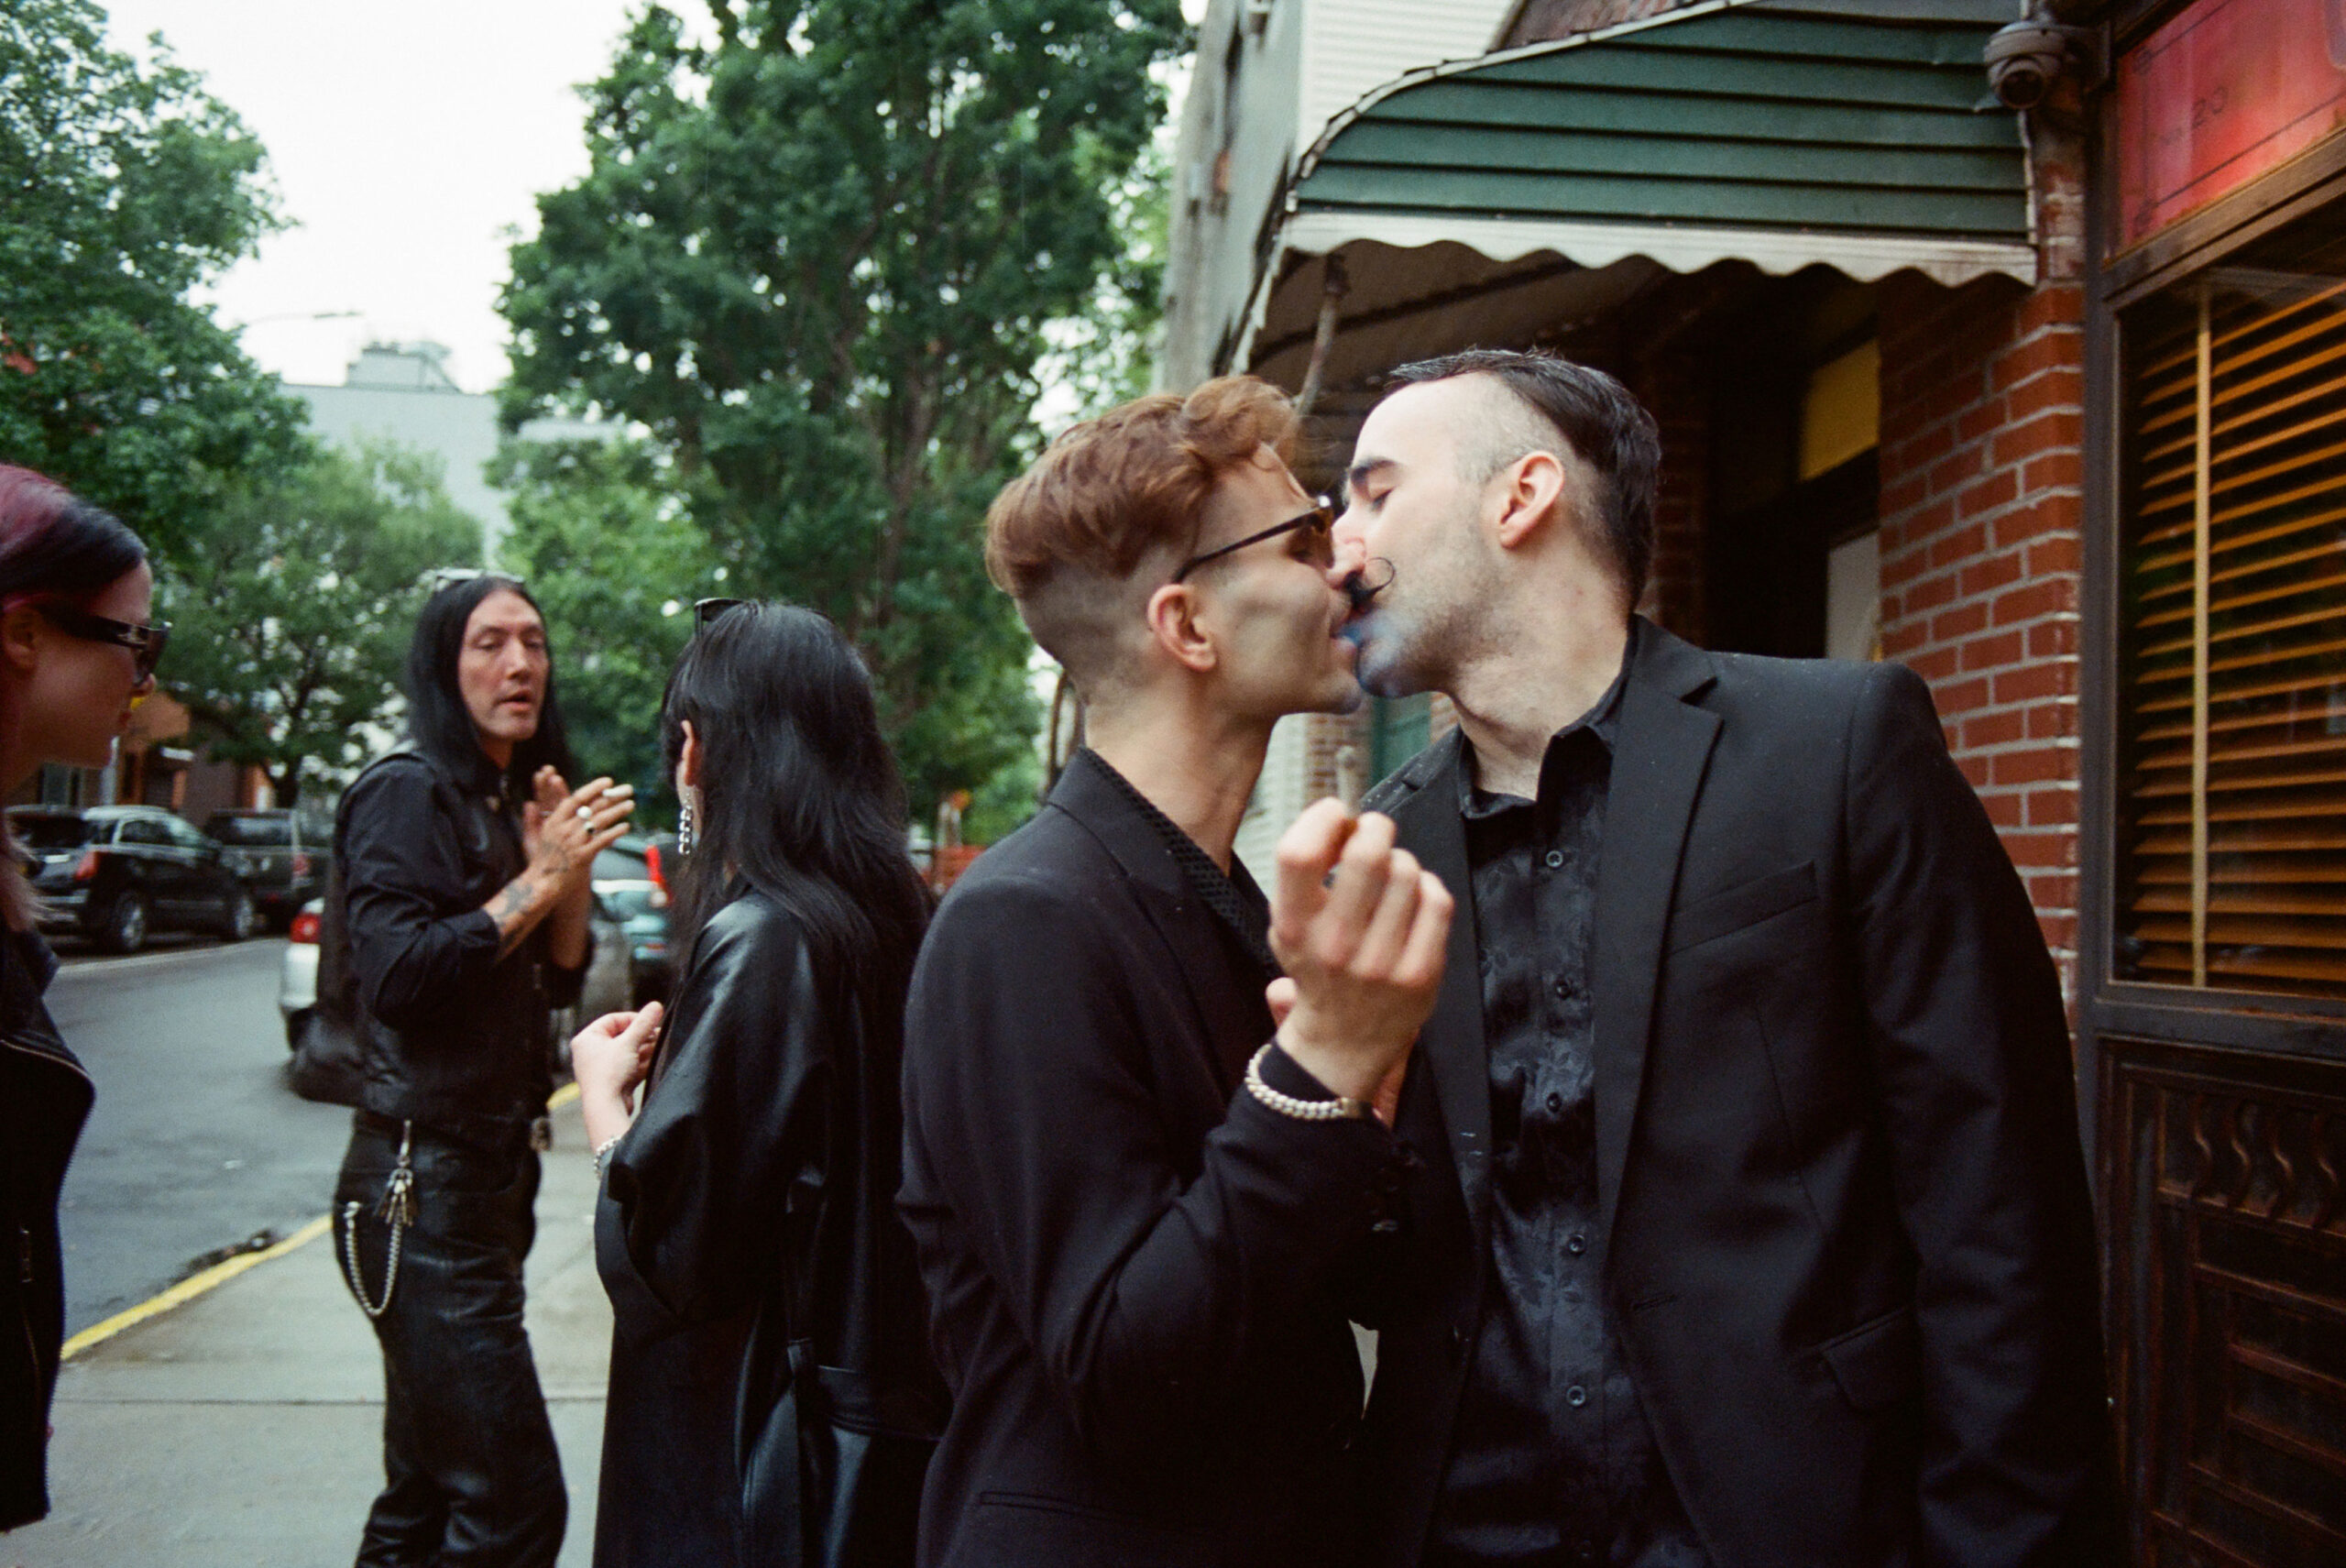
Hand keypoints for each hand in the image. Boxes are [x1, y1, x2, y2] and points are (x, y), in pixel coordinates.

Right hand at [524, 773, 634, 894]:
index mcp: (554, 821)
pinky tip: (626, 826)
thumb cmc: (544, 859)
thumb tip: (535, 802)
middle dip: (612, 796)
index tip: (608, 781)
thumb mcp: (541, 835)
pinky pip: (602, 840)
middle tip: (628, 789)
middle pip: (592, 807)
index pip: (576, 798)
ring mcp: (574, 843)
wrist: (542, 885)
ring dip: (617, 811)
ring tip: (631, 804)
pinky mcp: (583, 856)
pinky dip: (615, 832)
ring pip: (599, 821)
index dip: (593, 788)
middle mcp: (564, 829)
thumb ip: (545, 817)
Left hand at [572, 1001, 661, 1151]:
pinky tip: (656, 1059)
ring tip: (661, 1045)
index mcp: (587, 1039)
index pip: (613, 1020)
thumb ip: (644, 1023)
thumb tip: (655, 1006)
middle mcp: (591, 1052)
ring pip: (628, 1052)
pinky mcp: (613, 1081)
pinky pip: (629, 1066)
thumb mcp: (629, 1043)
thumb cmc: (608, 1074)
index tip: (650, 1021)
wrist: (606, 1107)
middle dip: (642, 1036)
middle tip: (659, 1033)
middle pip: (622, 1036)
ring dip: (645, 1049)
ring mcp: (602, 1068)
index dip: (633, 1019)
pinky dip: (642, 1062)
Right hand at [1268, 799, 1451, 1103]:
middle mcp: (1333, 946)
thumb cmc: (1318, 967)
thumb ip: (1304, 873)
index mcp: (1293, 928)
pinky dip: (1428, 889)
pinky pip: (1436, 900)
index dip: (1323, 818)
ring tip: (1392, 879)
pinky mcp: (1420, 974)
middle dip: (1375, 828)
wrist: (1343, 1041)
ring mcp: (1380, 963)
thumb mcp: (1288, 925)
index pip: (1299, 853)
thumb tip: (1344, 817)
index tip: (1336, 815)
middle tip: (1374, 833)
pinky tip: (1414, 900)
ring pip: (1407, 871)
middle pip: (1365, 853)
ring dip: (1402, 863)